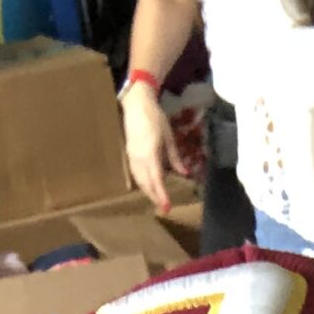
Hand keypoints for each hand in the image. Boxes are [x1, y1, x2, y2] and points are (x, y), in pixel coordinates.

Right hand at [120, 84, 183, 215]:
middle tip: (164, 209)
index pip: (156, 179)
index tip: (168, 207)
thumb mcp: (169, 137)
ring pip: (139, 179)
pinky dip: (142, 182)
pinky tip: (148, 187)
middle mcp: (139, 157)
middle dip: (154, 197)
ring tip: (157, 201)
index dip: (162, 194)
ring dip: (148, 191)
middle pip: (146, 183)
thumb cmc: (155, 118)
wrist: (136, 104)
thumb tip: (185, 173)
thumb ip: (175, 157)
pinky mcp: (128, 153)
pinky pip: (135, 173)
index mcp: (150, 153)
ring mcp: (132, 155)